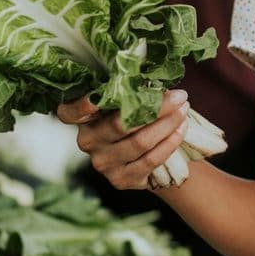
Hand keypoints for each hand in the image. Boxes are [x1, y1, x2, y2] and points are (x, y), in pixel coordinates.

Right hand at [57, 89, 189, 190]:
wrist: (147, 158)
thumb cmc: (135, 119)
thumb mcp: (126, 105)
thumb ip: (130, 92)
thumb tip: (156, 76)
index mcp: (82, 119)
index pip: (70, 112)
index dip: (81, 106)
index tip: (96, 97)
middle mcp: (87, 142)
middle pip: (120, 124)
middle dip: (156, 108)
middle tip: (180, 96)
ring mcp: (103, 163)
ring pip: (139, 142)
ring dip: (168, 124)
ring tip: (184, 110)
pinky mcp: (120, 179)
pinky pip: (150, 160)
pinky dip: (170, 143)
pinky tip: (181, 129)